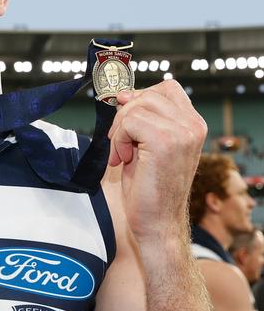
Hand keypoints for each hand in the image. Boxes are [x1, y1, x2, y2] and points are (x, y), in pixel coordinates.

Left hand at [108, 80, 206, 241]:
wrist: (157, 223)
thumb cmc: (149, 187)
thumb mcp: (147, 144)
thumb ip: (142, 117)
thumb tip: (123, 94)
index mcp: (193, 125)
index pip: (166, 87)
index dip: (140, 97)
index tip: (126, 119)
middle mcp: (193, 126)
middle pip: (147, 94)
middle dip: (124, 116)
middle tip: (121, 143)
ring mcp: (182, 133)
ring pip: (135, 107)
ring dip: (119, 130)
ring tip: (123, 154)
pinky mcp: (165, 141)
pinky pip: (129, 122)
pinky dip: (118, 140)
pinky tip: (122, 160)